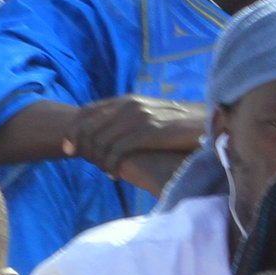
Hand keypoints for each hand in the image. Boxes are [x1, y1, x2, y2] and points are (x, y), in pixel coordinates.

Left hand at [65, 96, 206, 190]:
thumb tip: (105, 132)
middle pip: (89, 128)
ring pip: (101, 142)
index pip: (87, 112)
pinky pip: (117, 151)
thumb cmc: (178, 123)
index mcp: (127, 100)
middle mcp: (130, 105)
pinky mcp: (149, 132)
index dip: (73, 130)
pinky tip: (115, 175)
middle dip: (82, 148)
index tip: (68, 148)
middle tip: (88, 164)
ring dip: (99, 160)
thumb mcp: (150, 114)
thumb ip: (127, 118)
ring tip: (107, 170)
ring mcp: (139, 118)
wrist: (207, 122)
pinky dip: (111, 166)